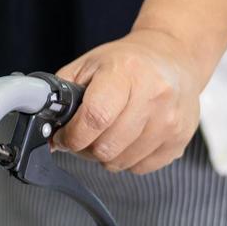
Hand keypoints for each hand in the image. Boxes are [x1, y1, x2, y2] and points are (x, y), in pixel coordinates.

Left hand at [54, 29, 204, 173]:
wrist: (173, 58)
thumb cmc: (126, 62)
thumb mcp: (87, 66)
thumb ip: (62, 95)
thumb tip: (46, 130)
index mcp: (125, 72)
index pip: (95, 117)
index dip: (72, 136)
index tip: (63, 138)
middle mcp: (153, 95)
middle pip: (107, 146)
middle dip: (85, 148)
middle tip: (83, 136)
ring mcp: (170, 120)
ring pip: (122, 161)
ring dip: (105, 155)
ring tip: (105, 134)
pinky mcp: (180, 139)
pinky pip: (141, 167)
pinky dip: (126, 159)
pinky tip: (127, 138)